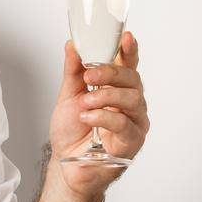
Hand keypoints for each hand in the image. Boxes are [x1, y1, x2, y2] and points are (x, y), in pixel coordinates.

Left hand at [48, 30, 149, 199]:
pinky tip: (88, 118)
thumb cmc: (72, 132)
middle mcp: (130, 104)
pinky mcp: (132, 141)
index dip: (129, 50)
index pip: (128, 65)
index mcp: (116, 89)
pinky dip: (103, 117)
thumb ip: (73, 71)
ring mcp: (134, 122)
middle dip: (110, 72)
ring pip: (133, 99)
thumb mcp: (69, 96)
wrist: (66, 165)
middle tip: (90, 74)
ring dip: (106, 96)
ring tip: (86, 102)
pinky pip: (124, 123)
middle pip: (133, 79)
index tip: (126, 37)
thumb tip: (72, 45)